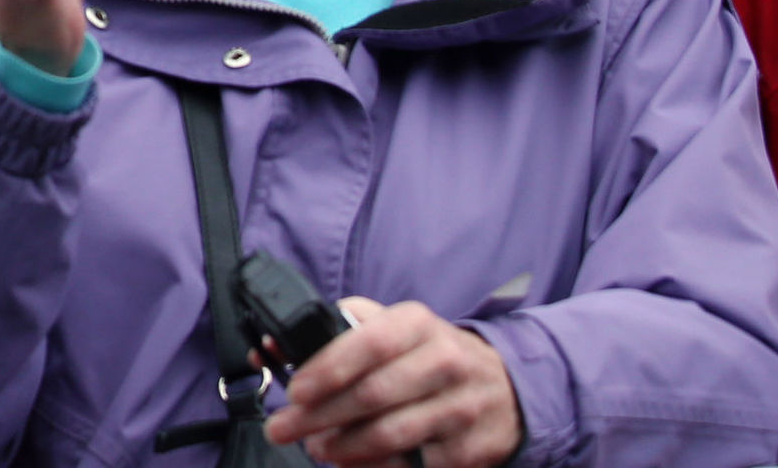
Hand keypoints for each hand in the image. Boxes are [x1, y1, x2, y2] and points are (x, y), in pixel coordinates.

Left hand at [265, 297, 521, 467]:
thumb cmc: (427, 354)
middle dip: (319, 415)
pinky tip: (351, 463)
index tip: (295, 390)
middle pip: (374, 394)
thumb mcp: (393, 327)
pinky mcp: (471, 449)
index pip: (369, 342)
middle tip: (282, 428)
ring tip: (314, 447)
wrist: (505, 387)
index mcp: (418, 324)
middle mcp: (446, 362)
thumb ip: (337, 329)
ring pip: (392, 433)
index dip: (328, 368)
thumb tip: (273, 344)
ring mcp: (462, 408)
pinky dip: (376, 466)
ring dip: (343, 446)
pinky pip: (414, 464)